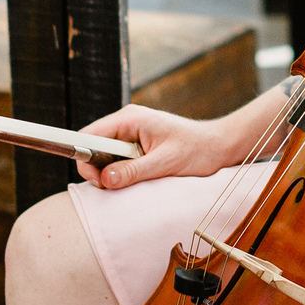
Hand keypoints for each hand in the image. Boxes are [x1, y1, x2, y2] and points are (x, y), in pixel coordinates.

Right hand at [74, 104, 241, 188]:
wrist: (219, 146)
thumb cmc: (198, 149)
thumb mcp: (165, 163)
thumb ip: (134, 171)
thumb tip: (105, 180)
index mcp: (130, 119)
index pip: (90, 136)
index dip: (85, 158)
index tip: (96, 180)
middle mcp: (127, 122)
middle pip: (94, 147)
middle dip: (99, 169)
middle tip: (117, 186)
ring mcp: (131, 133)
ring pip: (105, 156)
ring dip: (113, 172)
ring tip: (137, 179)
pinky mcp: (137, 145)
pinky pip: (118, 160)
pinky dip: (123, 173)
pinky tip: (140, 177)